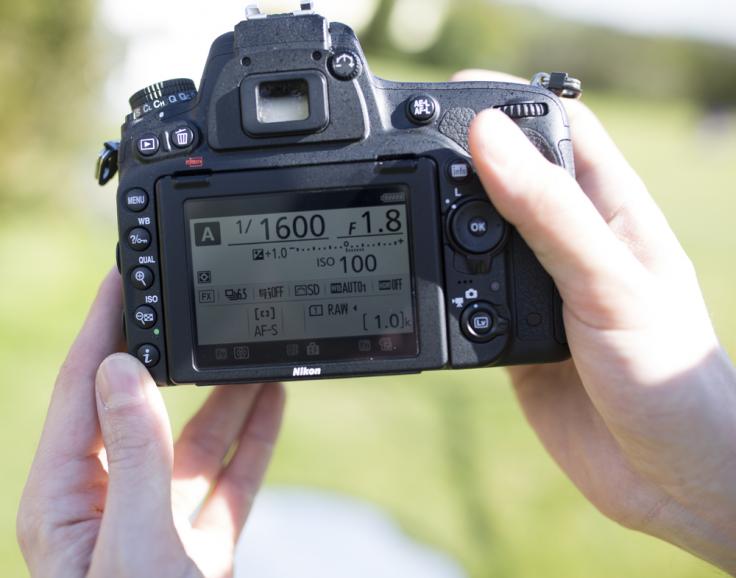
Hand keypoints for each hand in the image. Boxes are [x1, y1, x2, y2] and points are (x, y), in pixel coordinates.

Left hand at [17, 270, 285, 577]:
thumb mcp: (135, 541)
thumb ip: (134, 454)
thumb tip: (121, 367)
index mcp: (67, 498)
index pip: (83, 391)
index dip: (103, 328)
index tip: (124, 277)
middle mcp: (109, 502)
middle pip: (145, 407)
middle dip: (177, 356)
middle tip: (197, 306)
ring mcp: (157, 521)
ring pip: (195, 439)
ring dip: (227, 394)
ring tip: (254, 351)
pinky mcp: (197, 541)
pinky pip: (229, 474)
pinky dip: (252, 435)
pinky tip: (270, 402)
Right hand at [454, 70, 735, 571]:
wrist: (664, 476)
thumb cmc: (669, 375)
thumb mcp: (607, 281)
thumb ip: (548, 213)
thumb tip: (486, 139)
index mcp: (609, 213)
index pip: (560, 130)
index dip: (510, 103)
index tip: (454, 94)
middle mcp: (570, 245)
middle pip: (506, 179)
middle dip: (461, 161)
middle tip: (409, 153)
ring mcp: (537, 289)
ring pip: (476, 238)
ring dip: (442, 227)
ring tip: (408, 216)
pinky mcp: (510, 332)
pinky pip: (463, 297)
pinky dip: (439, 289)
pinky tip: (422, 288)